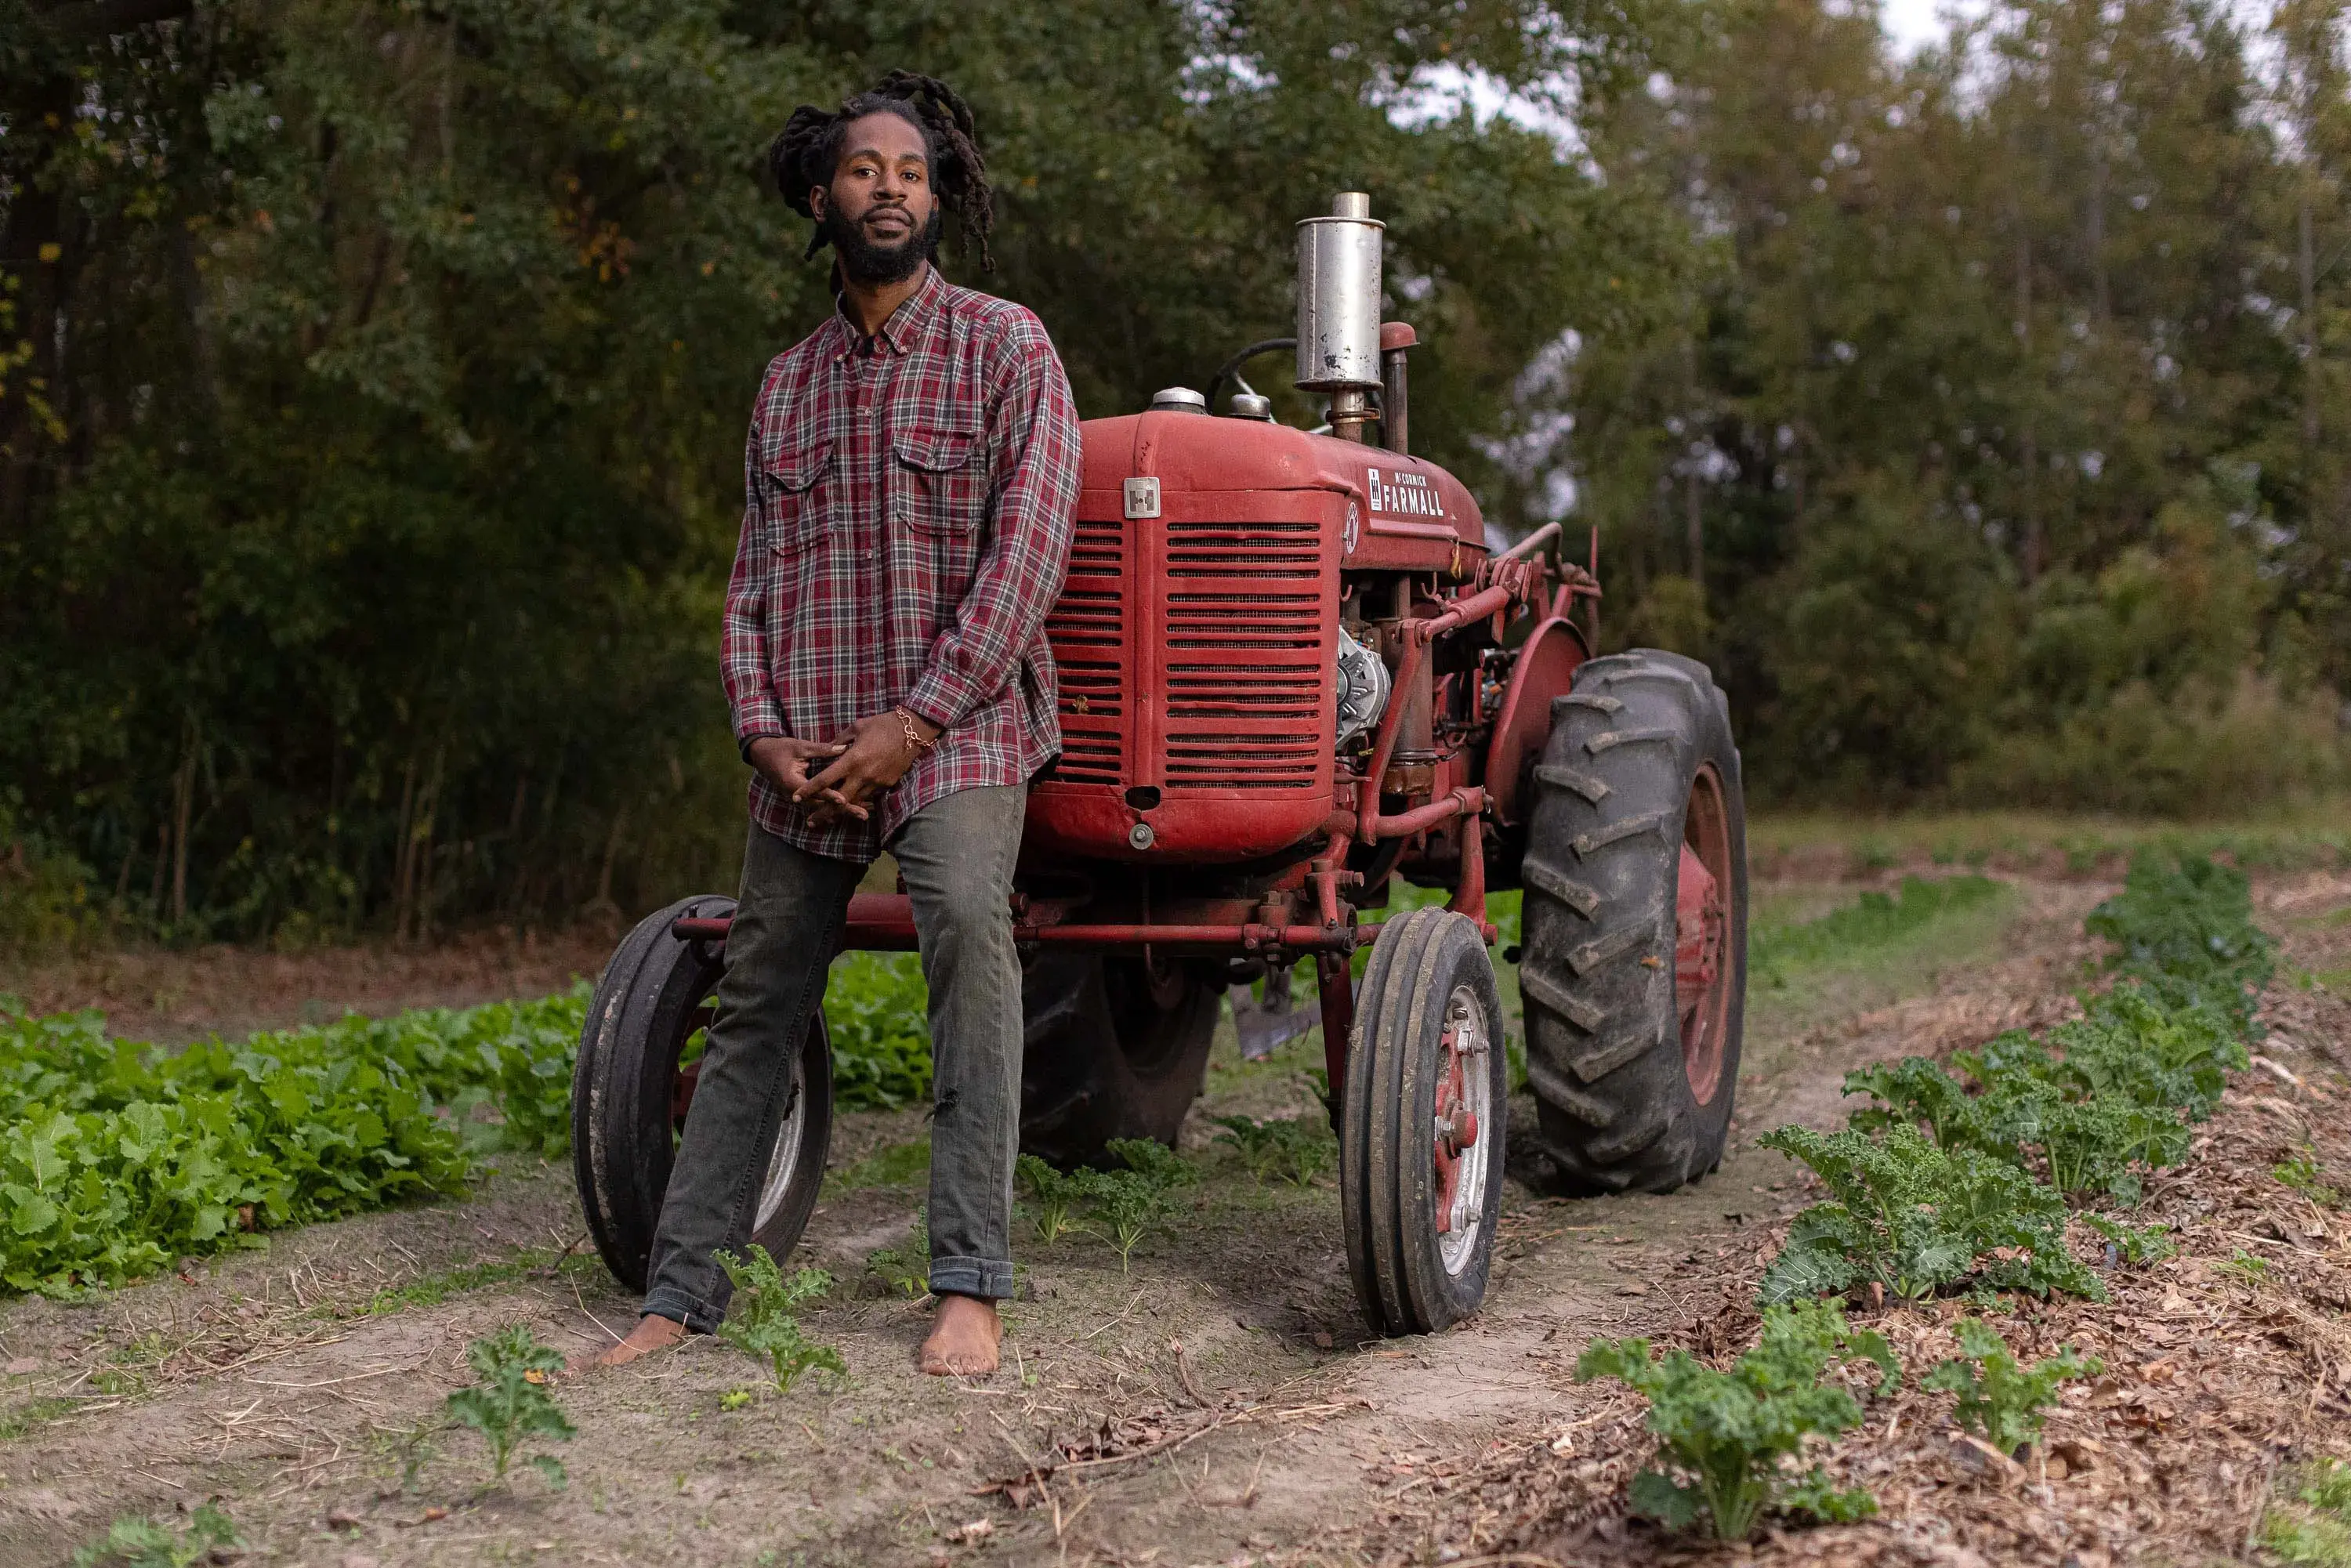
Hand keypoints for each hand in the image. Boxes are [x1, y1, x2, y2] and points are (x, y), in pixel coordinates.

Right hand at [746, 736, 857, 819]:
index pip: (814, 792)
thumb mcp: (800, 746)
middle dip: (844, 810)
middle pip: (823, 806)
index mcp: (792, 782)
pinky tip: (856, 807)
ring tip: (865, 814)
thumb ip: (822, 749)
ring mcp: (800, 799)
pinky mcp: (805, 798)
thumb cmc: (781, 749)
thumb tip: (844, 747)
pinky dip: (837, 807)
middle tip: (864, 815)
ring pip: (824, 808)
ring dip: (844, 812)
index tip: (843, 800)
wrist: (763, 756)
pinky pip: (822, 805)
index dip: (829, 796)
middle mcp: (796, 795)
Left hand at [800, 709, 941, 816]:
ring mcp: (876, 782)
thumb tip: (830, 748)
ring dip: (841, 811)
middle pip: (839, 800)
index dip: (809, 790)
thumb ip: (840, 740)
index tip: (797, 797)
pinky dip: (858, 802)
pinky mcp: (887, 784)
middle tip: (810, 821)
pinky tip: (851, 808)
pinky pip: (869, 797)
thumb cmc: (882, 724)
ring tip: (828, 819)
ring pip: (855, 802)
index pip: (825, 779)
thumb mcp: (857, 727)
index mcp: (852, 760)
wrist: (912, 732)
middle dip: (824, 812)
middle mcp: (863, 775)